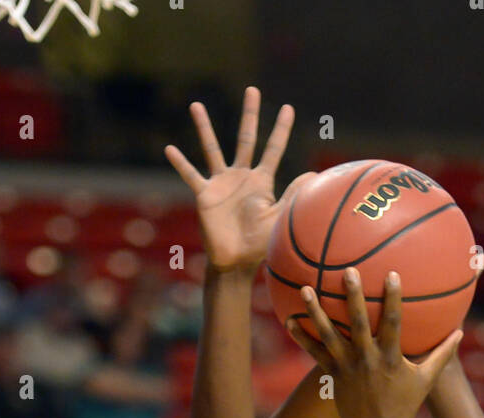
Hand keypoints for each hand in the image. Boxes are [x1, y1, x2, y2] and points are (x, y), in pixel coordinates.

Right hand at [165, 86, 310, 271]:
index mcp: (261, 181)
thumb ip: (293, 195)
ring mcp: (221, 183)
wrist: (235, 261)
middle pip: (246, 138)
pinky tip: (170, 149)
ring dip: (205, 127)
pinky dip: (180, 163)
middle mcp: (241, 176)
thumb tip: (314, 174)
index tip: (289, 108)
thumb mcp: (279, 218)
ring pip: (212, 149)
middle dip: (250, 115)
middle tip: (252, 90)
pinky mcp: (205, 195)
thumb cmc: (259, 244)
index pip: (273, 150)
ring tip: (197, 106)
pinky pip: (191, 175)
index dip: (281, 130)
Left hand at [288, 268, 462, 417]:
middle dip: (352, 297)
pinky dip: (301, 337)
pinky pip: (314, 353)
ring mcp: (347, 367)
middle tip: (347, 271)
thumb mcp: (425, 381)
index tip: (392, 274)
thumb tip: (460, 331)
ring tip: (305, 289)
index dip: (393, 299)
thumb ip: (442, 355)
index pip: (394, 324)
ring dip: (316, 312)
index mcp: (391, 358)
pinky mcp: (333, 375)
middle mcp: (367, 360)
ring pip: (329, 336)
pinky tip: (288, 319)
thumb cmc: (403, 406)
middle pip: (358, 324)